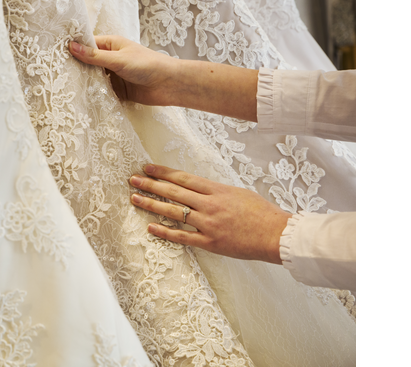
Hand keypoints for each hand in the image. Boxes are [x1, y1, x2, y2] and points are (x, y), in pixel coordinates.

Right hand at [69, 35, 259, 121]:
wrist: (169, 86)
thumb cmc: (147, 65)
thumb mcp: (118, 59)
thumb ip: (95, 56)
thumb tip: (72, 47)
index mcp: (111, 45)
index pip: (87, 44)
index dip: (72, 48)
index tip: (54, 53)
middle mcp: (110, 59)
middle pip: (87, 63)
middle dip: (74, 68)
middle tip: (53, 73)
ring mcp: (112, 76)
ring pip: (92, 79)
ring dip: (82, 83)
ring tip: (61, 88)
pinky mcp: (116, 91)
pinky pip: (100, 93)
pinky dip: (92, 95)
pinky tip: (78, 100)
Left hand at [129, 164, 290, 263]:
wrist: (277, 235)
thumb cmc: (263, 213)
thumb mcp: (239, 193)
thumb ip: (216, 191)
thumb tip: (199, 189)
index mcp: (217, 190)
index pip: (183, 178)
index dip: (163, 172)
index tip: (147, 167)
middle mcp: (209, 205)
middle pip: (173, 192)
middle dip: (150, 185)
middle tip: (133, 180)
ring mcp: (208, 224)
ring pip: (173, 212)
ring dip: (152, 205)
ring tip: (135, 199)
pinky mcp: (210, 242)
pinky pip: (182, 236)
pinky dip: (165, 232)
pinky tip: (151, 227)